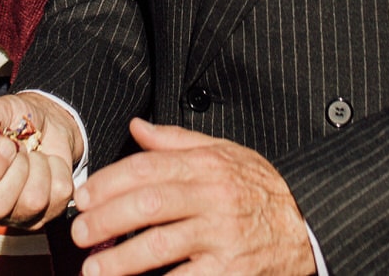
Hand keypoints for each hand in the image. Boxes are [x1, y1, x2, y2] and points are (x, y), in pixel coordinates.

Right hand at [0, 91, 81, 227]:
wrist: (47, 122)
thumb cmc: (14, 117)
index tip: (5, 143)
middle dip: (18, 168)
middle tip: (20, 148)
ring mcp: (10, 214)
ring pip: (32, 203)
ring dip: (40, 168)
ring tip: (34, 154)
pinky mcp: (40, 217)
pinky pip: (57, 200)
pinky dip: (58, 172)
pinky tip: (48, 164)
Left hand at [71, 118, 314, 275]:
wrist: (308, 227)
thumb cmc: (261, 191)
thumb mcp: (225, 154)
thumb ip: (178, 142)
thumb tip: (137, 126)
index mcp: (208, 166)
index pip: (147, 168)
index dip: (108, 183)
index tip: (84, 198)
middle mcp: (215, 198)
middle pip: (148, 204)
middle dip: (106, 221)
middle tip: (80, 235)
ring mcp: (223, 238)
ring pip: (160, 246)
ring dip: (120, 261)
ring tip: (94, 270)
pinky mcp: (230, 273)